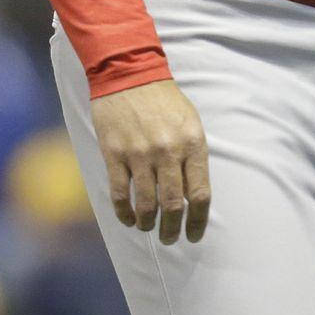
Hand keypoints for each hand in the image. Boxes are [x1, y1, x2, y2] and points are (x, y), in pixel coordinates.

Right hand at [90, 79, 210, 243]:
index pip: (200, 193)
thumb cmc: (165, 101)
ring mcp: (140, 154)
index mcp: (193, 143)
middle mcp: (168, 152)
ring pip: (146, 204)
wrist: (131, 75)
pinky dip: (125, 214)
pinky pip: (121, 194)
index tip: (194, 235)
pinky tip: (129, 220)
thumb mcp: (191, 123)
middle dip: (172, 230)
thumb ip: (192, 156)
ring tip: (149, 229)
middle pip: (173, 205)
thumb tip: (193, 194)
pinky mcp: (114, 155)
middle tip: (170, 240)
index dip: (198, 221)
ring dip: (148, 224)